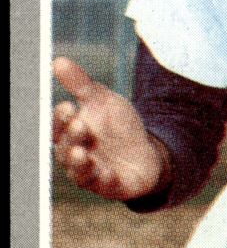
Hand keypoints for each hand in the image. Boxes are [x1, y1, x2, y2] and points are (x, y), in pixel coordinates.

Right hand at [52, 57, 169, 199]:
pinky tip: (108, 172)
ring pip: (78, 171)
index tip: (68, 106)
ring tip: (81, 152)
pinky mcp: (109, 186)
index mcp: (70, 133)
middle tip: (81, 124)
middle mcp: (75, 155)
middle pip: (66, 147)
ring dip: (78, 162)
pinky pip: (103, 185)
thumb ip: (81, 84)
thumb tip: (58, 61)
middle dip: (71, 136)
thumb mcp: (104, 100)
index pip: (58, 125)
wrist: (146, 153)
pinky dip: (103, 179)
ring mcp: (91, 173)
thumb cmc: (118, 126)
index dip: (61, 118)